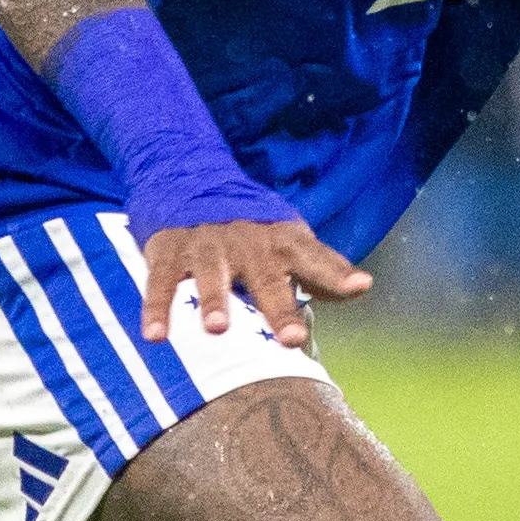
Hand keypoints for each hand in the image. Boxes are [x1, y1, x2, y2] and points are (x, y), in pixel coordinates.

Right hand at [140, 214, 368, 350]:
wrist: (191, 182)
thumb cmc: (253, 231)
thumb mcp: (291, 242)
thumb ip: (324, 270)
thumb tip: (363, 287)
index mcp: (281, 241)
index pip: (316, 258)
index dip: (338, 275)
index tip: (359, 287)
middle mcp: (247, 242)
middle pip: (265, 277)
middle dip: (278, 308)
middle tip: (292, 338)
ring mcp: (207, 245)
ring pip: (211, 274)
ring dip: (214, 301)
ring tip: (217, 330)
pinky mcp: (170, 252)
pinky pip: (161, 282)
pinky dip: (156, 308)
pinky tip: (155, 335)